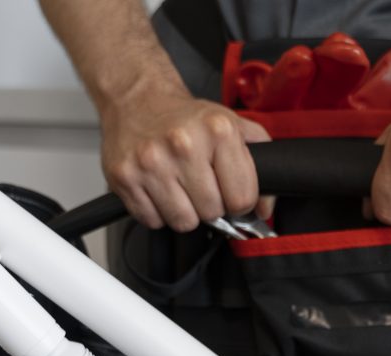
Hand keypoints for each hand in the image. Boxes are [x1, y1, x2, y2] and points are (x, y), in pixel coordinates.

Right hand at [100, 78, 271, 230]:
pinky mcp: (124, 177)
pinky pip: (152, 221)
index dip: (239, 200)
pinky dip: (157, 212)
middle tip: (201, 184)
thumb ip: (262, 164)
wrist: (137, 98)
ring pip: (183, 222)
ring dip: (185, 211)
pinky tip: (158, 187)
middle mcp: (184, 144)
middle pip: (212, 213)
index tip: (230, 190)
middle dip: (211, 205)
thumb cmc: (187, 117)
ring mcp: (151, 162)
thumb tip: (266, 210)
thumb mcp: (234, 125)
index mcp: (218, 130)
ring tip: (179, 186)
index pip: (242, 198)